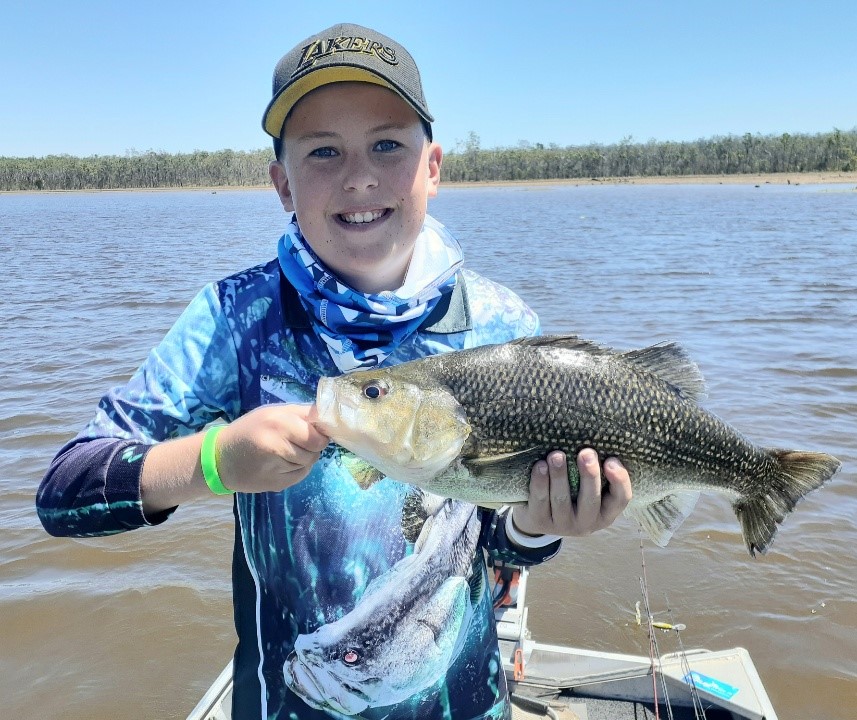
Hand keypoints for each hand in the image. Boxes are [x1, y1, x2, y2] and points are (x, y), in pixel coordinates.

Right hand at [216, 404, 329, 492]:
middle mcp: (278, 445)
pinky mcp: (276, 484)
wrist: (219, 458)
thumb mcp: (273, 412)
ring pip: (309, 464)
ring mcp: (277, 467)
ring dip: (304, 458)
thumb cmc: (250, 429)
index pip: (317, 436)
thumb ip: (302, 414)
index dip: (320, 434)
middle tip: (299, 442)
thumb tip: (329, 417)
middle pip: (315, 451)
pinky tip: (281, 463)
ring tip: (286, 451)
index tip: (314, 432)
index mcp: (279, 423)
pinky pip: (300, 476)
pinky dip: (297, 470)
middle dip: (313, 447)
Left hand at [511, 449, 631, 536]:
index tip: (612, 460)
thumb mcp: (587, 488)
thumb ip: (594, 470)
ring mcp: (563, 525)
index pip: (621, 499)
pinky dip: (540, 482)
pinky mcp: (540, 522)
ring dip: (560, 476)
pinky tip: (540, 466)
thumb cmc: (572, 493)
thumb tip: (595, 436)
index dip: (620, 481)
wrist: (539, 517)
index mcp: (605, 513)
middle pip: (591, 500)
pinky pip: (540, 501)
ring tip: (556, 455)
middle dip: (589, 475)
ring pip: (562, 500)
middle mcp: (586, 523)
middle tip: (586, 453)